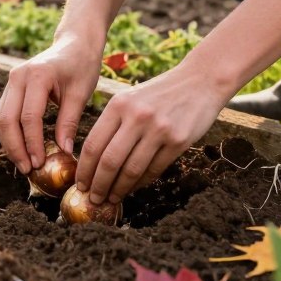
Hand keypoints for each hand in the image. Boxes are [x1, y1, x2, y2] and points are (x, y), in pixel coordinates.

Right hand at [0, 35, 102, 173]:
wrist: (74, 43)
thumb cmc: (81, 66)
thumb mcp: (80, 93)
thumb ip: (69, 121)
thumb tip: (63, 152)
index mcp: (36, 76)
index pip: (29, 117)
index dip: (32, 144)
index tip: (40, 164)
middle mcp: (17, 77)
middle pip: (6, 120)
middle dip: (15, 148)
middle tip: (28, 170)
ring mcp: (10, 81)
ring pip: (0, 119)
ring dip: (9, 144)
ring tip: (24, 164)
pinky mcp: (10, 88)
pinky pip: (3, 115)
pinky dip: (9, 134)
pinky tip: (21, 149)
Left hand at [74, 63, 228, 204]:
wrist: (200, 81)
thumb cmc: (159, 93)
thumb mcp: (129, 99)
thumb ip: (112, 123)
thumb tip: (94, 160)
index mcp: (118, 105)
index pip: (93, 144)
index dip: (84, 169)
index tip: (81, 183)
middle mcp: (136, 117)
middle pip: (109, 161)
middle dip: (98, 185)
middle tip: (94, 199)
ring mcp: (159, 129)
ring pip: (131, 170)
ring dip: (119, 189)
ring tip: (111, 198)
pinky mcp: (179, 141)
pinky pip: (154, 169)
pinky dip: (141, 183)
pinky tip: (133, 188)